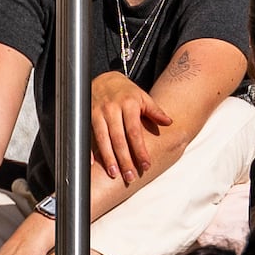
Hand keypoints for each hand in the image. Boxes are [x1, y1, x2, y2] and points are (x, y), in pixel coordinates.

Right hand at [86, 70, 176, 189]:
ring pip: (102, 139)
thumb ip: (155, 111)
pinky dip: (88, 150)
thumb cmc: (126, 92)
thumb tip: (169, 122)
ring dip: (108, 158)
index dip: (140, 150)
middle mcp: (111, 109)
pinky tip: (92, 164)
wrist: (104, 78)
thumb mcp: (143, 97)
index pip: (135, 132)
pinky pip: (87, 136)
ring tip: (114, 174)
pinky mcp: (86, 116)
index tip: (146, 165)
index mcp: (128, 105)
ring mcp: (97, 112)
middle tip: (130, 176)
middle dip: (124, 159)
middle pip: (118, 139)